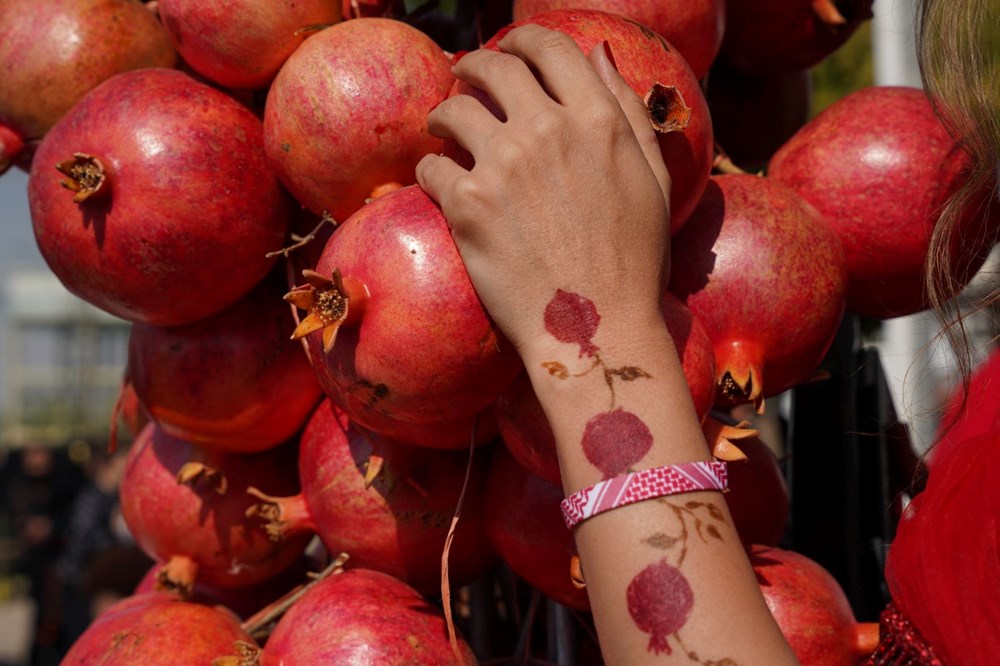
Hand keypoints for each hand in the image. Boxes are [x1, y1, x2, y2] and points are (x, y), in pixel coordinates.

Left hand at [416, 25, 671, 356]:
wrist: (596, 329)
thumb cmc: (633, 261)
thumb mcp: (653, 179)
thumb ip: (626, 110)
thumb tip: (597, 54)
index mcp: (597, 120)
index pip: (548, 46)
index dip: (522, 39)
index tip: (509, 47)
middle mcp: (548, 130)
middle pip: (493, 67)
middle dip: (474, 66)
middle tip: (464, 78)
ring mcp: (503, 166)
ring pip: (453, 110)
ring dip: (444, 112)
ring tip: (442, 125)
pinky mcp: (467, 205)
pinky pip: (431, 166)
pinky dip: (431, 170)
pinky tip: (440, 182)